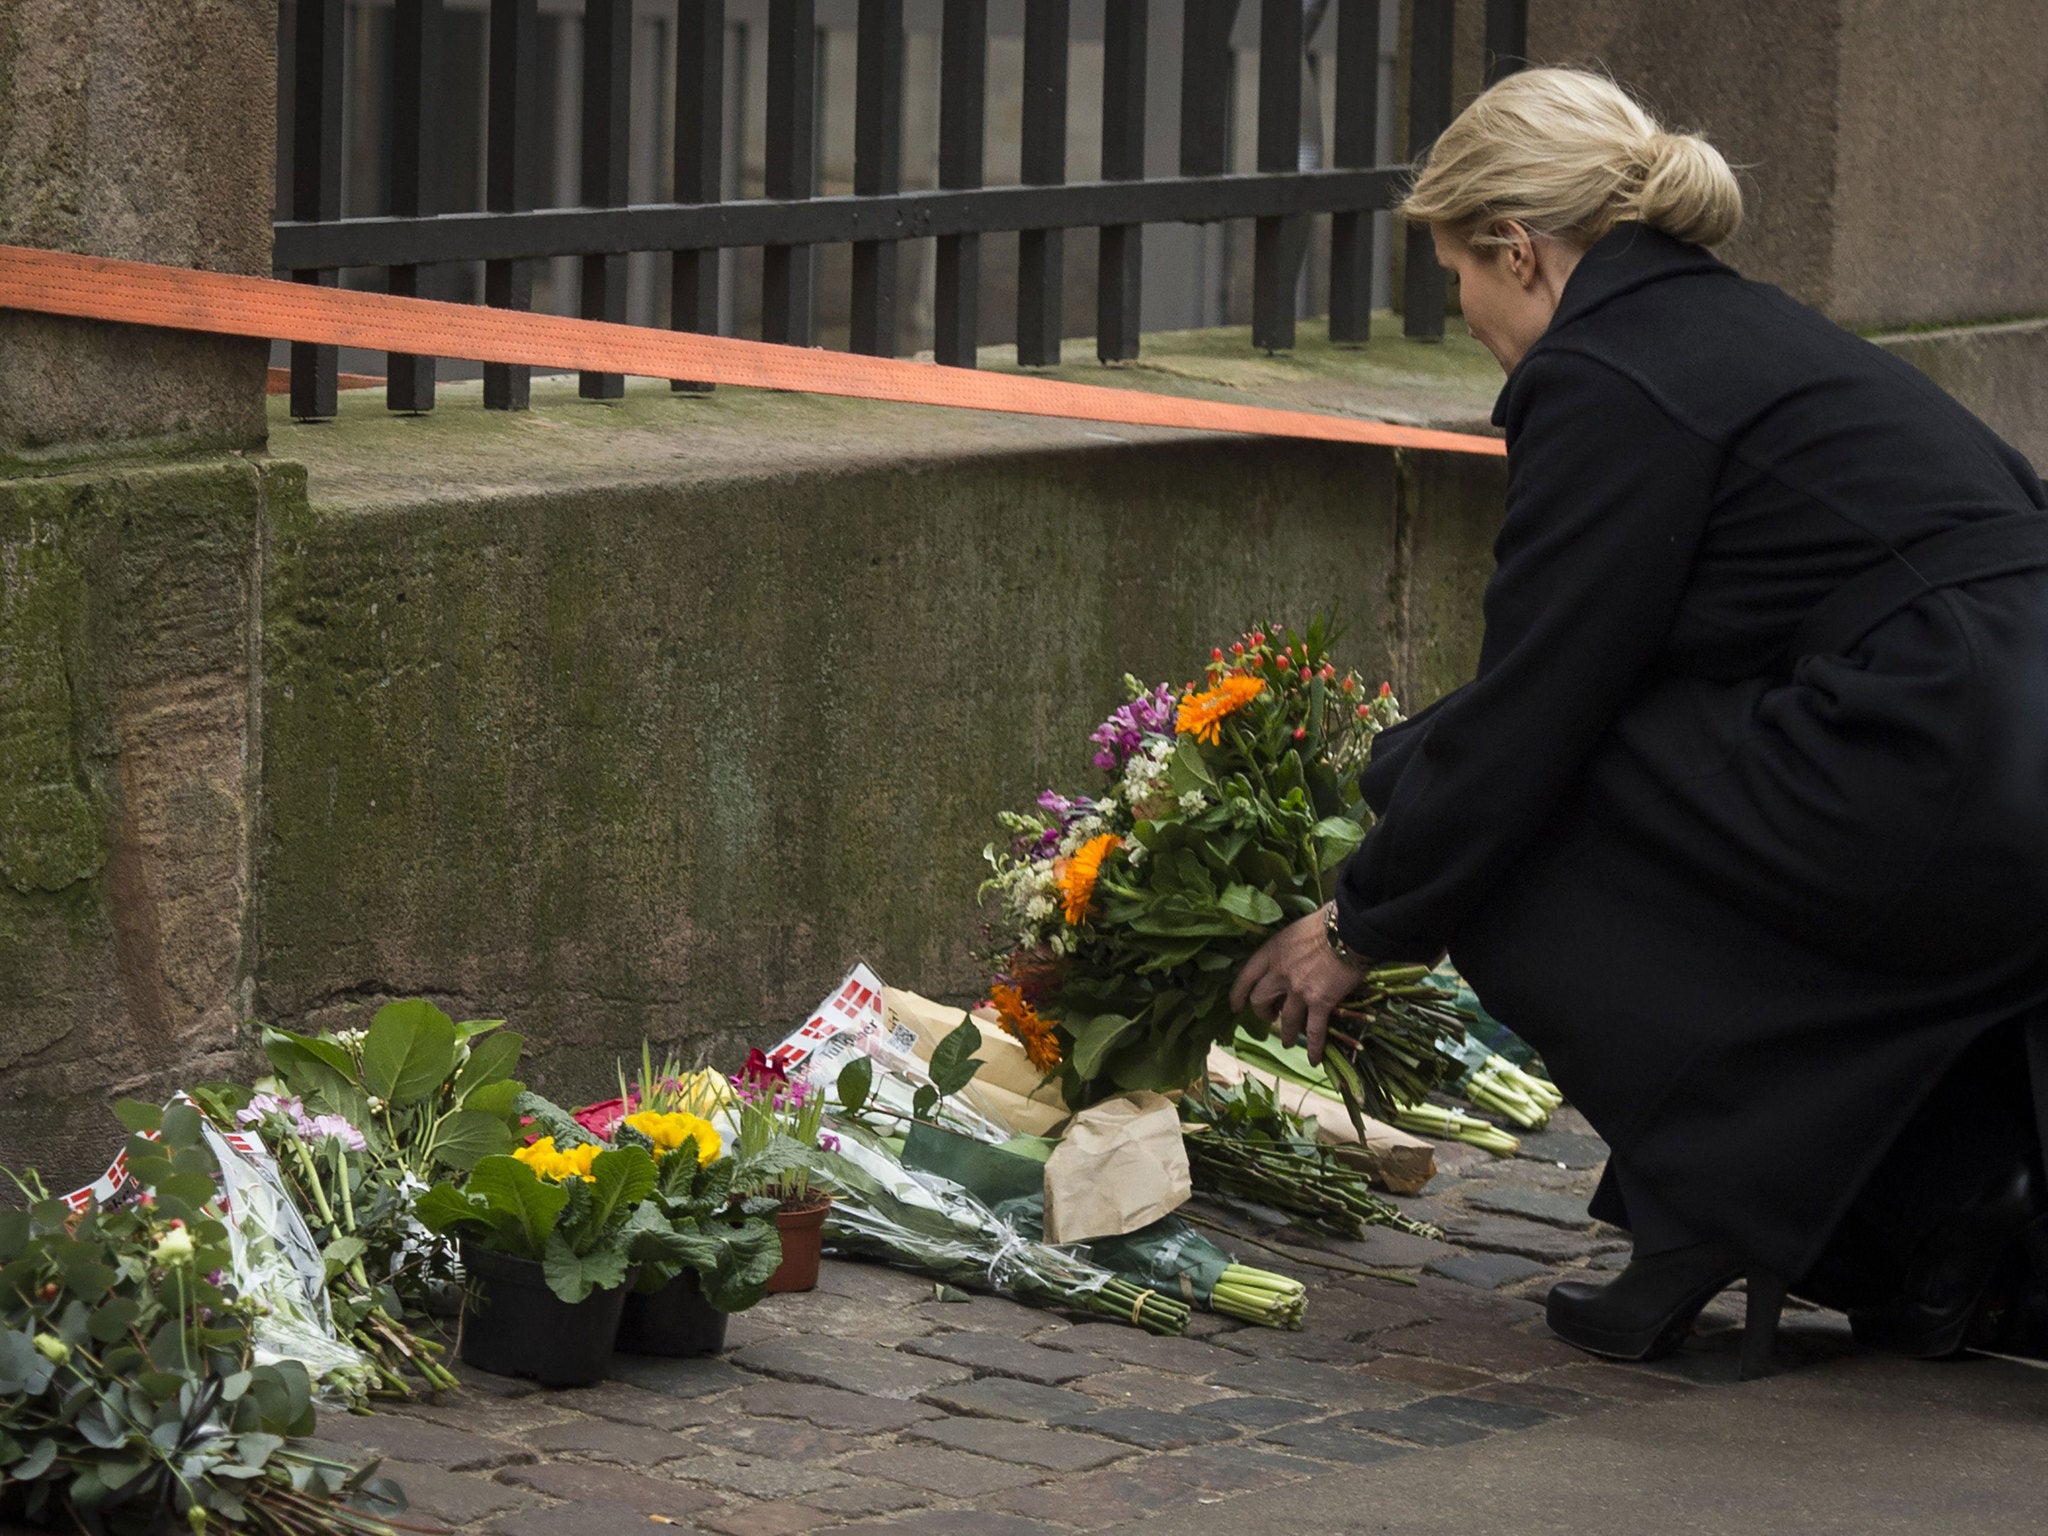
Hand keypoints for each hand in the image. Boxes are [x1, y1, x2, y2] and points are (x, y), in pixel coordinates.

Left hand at [1229, 907, 1368, 1066]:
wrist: (1350, 930)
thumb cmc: (1325, 922)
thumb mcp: (1295, 930)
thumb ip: (1286, 949)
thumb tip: (1290, 957)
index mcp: (1271, 952)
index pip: (1245, 977)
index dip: (1237, 994)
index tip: (1236, 1006)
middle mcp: (1279, 974)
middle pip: (1259, 1000)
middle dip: (1262, 1013)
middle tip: (1271, 1017)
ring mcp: (1298, 990)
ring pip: (1285, 1020)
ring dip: (1286, 1034)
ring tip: (1288, 1042)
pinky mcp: (1320, 1002)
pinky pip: (1314, 1031)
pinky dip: (1314, 1047)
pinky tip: (1314, 1059)